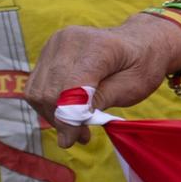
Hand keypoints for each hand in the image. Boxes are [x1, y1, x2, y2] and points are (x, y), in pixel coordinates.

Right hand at [27, 16, 180, 146]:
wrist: (140, 41)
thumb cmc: (143, 65)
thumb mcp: (134, 87)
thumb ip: (102, 100)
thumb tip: (71, 123)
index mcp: (98, 46)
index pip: (70, 88)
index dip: (68, 118)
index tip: (72, 140)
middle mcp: (69, 41)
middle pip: (49, 92)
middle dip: (62, 120)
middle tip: (81, 136)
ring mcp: (54, 45)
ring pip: (38, 91)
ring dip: (54, 115)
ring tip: (77, 126)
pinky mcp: (47, 53)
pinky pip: (37, 86)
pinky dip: (50, 104)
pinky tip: (69, 113)